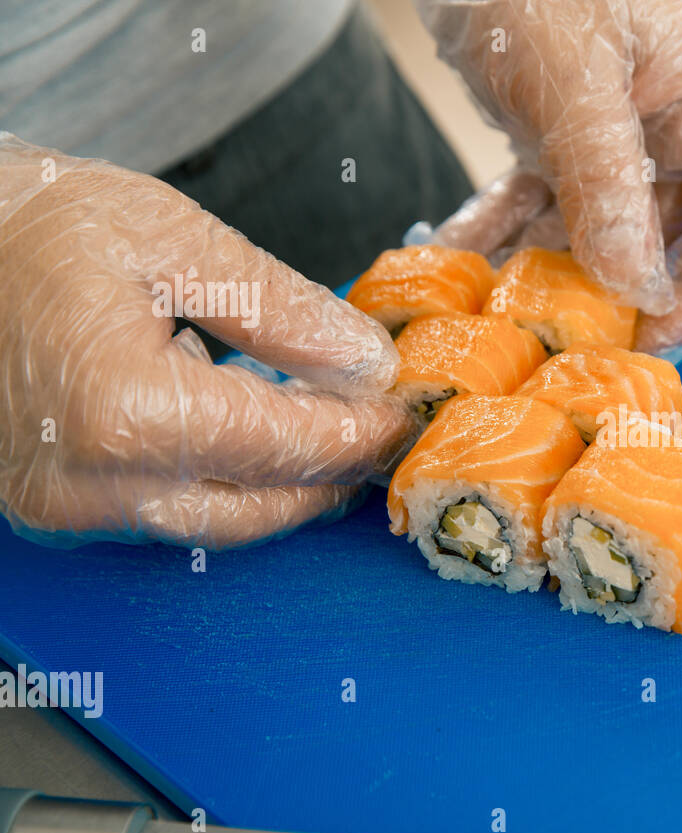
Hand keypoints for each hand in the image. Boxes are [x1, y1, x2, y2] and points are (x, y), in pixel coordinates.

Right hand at [0, 134, 419, 548]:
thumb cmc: (29, 221)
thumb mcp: (171, 236)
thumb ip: (281, 308)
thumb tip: (365, 361)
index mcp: (122, 409)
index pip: (286, 445)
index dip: (360, 431)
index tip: (406, 412)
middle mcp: (90, 482)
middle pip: (260, 507)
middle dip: (334, 473)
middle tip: (386, 434)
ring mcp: (63, 505)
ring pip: (218, 525)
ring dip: (287, 487)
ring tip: (337, 436)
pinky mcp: (51, 505)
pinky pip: (168, 514)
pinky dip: (228, 484)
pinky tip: (262, 439)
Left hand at [419, 0, 681, 355]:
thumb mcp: (575, 81)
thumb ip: (608, 184)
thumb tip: (637, 286)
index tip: (649, 336)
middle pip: (676, 241)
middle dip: (620, 293)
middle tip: (569, 340)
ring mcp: (628, 138)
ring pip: (606, 234)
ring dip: (552, 271)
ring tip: (502, 307)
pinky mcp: (573, 141)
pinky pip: (553, 206)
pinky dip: (512, 231)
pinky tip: (466, 257)